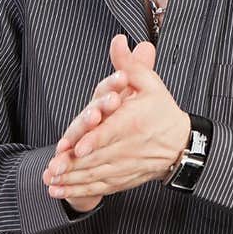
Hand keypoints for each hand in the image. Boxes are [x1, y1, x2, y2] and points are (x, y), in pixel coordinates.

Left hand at [42, 37, 152, 212]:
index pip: (112, 131)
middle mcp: (129, 146)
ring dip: (73, 181)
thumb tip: (118, 41)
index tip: (77, 148)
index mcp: (134, 122)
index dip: (94, 140)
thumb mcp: (148, 83)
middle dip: (74, 165)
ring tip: (51, 183)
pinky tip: (63, 192)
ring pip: (97, 175)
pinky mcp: (124, 178)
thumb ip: (129, 64)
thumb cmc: (161, 111)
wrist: (181, 144)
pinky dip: (81, 192)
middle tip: (53, 168)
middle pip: (99, 157)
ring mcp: (126, 165)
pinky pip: (101, 187)